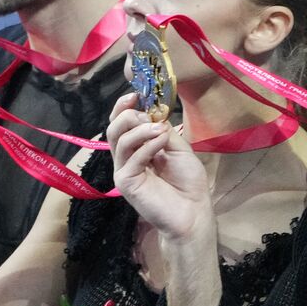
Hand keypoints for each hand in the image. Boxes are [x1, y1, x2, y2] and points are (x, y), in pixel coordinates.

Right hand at [106, 93, 211, 239]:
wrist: (193, 211)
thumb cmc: (188, 182)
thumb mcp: (179, 148)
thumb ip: (163, 131)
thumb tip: (152, 114)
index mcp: (138, 147)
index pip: (121, 123)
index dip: (124, 107)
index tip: (137, 94)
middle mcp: (127, 157)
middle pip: (114, 128)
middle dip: (129, 115)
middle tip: (148, 114)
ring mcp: (124, 169)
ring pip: (118, 140)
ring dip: (140, 128)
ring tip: (159, 128)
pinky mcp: (125, 182)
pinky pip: (131, 157)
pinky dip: (146, 145)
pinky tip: (161, 142)